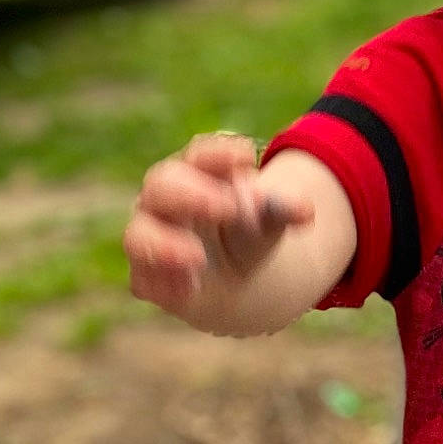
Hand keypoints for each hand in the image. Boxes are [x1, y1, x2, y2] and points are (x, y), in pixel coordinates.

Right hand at [123, 132, 313, 314]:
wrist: (238, 281)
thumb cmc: (249, 234)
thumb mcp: (271, 219)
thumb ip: (283, 210)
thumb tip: (303, 209)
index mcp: (196, 173)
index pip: (199, 155)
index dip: (218, 153)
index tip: (246, 156)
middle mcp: (163, 200)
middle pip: (162, 185)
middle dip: (192, 195)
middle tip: (227, 207)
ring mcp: (149, 237)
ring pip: (139, 235)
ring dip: (166, 246)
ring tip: (197, 258)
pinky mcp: (146, 277)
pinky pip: (144, 280)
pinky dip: (165, 285)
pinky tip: (191, 290)